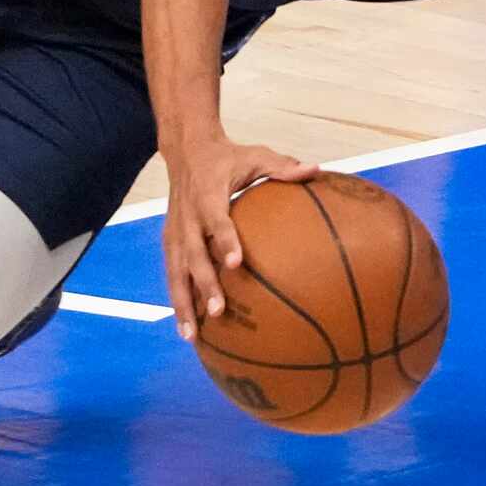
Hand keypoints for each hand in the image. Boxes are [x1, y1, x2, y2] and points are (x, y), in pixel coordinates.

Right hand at [162, 132, 318, 339]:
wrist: (187, 149)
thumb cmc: (228, 156)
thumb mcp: (256, 155)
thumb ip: (283, 166)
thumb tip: (316, 169)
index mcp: (208, 194)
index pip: (216, 219)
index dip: (225, 240)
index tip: (237, 263)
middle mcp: (187, 216)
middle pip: (192, 253)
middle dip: (203, 284)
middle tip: (218, 311)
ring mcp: (175, 230)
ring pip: (175, 271)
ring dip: (182, 303)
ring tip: (191, 335)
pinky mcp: (169, 240)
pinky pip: (172, 273)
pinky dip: (177, 300)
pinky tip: (186, 328)